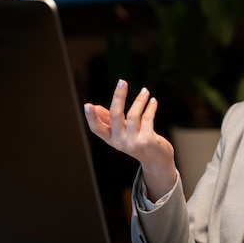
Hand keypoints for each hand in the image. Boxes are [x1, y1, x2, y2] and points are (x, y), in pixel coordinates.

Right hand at [83, 79, 175, 200]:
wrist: (157, 160)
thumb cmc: (138, 142)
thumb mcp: (122, 132)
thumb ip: (110, 120)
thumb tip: (94, 107)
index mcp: (111, 139)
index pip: (97, 129)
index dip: (91, 117)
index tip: (87, 105)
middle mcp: (120, 142)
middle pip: (116, 116)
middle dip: (118, 97)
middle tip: (122, 82)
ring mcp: (134, 142)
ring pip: (134, 115)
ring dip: (140, 100)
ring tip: (145, 91)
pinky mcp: (147, 140)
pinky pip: (147, 119)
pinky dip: (150, 108)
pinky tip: (153, 101)